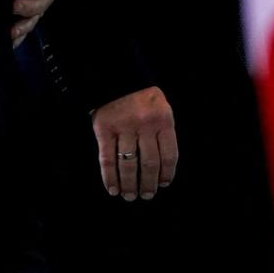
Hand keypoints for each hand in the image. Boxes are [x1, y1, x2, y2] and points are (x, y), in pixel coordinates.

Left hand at [10, 0, 59, 46]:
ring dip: (24, 26)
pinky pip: (22, 32)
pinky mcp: (21, 20)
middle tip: (12, 5)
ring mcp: (33, 8)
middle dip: (30, 6)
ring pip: (35, 20)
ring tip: (10, 30)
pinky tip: (7, 42)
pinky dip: (16, 38)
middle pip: (45, 3)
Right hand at [93, 86, 177, 200]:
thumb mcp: (161, 109)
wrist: (116, 76)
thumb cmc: (142, 98)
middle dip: (149, 184)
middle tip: (147, 196)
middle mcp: (145, 124)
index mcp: (163, 120)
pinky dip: (110, 178)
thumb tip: (163, 168)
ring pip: (128, 165)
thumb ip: (163, 133)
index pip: (169, 155)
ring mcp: (123, 127)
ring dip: (130, 185)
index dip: (167, 174)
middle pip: (149, 164)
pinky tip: (113, 189)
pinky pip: (107, 159)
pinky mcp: (104, 129)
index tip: (164, 184)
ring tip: (131, 196)